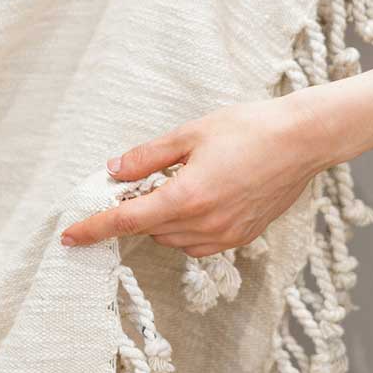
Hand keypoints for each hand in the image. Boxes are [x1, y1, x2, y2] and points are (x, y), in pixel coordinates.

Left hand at [60, 96, 333, 256]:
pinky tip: (196, 201)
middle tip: (137, 182)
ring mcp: (226, 234)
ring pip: (173, 238)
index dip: (93, 228)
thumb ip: (147, 157)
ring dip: (161, 219)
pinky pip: (198, 243)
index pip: (126, 221)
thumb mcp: (190, 134)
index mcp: (186, 197)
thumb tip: (113, 171)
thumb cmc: (249, 129)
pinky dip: (185, 228)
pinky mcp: (242, 236)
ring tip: (175, 184)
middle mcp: (205, 223)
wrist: (303, 140)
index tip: (69, 236)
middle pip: (149, 229)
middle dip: (136, 210)